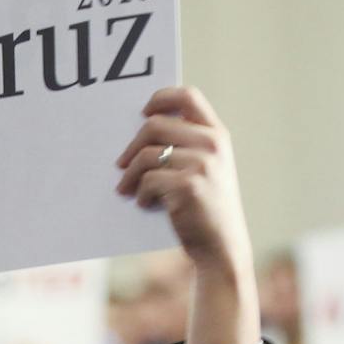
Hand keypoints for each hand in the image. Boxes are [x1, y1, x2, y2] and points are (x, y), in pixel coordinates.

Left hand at [115, 87, 251, 279]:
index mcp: (217, 135)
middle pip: (155, 125)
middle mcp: (212, 145)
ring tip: (126, 188)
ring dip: (130, 174)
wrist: (222, 247)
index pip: (187, 96)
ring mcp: (202, 165)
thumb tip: (142, 128)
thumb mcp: (207, 169)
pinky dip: (139, 193)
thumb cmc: (206, 208)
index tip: (143, 112)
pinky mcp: (188, 187)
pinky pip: (148, 180)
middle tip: (121, 165)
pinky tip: (143, 203)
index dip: (160, 98)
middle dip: (132, 146)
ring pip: (146, 155)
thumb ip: (187, 146)